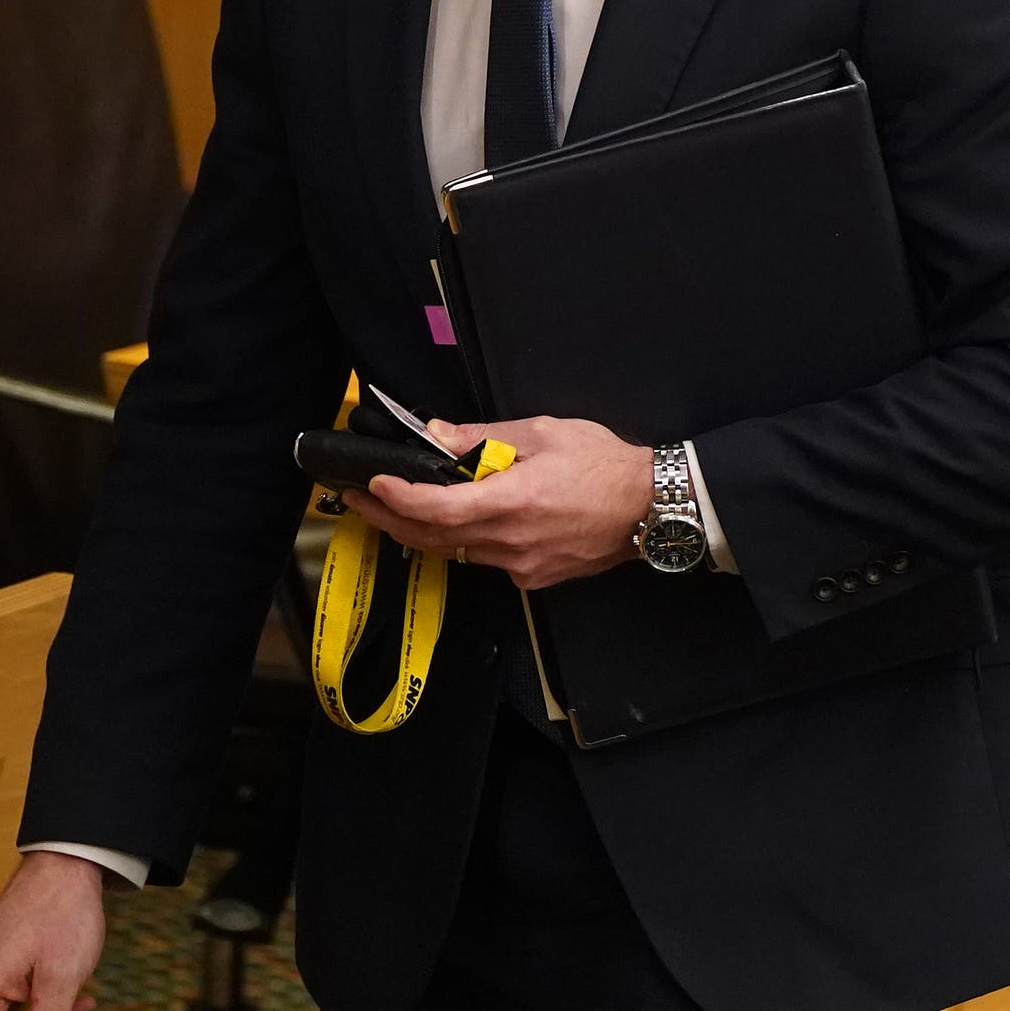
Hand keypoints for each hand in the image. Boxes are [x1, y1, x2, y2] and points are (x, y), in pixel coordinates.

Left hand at [348, 415, 651, 589]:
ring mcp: (521, 566)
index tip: (372, 483)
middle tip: (359, 499)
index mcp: (513, 501)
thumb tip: (436, 434)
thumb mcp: (544, 432)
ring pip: (454, 553)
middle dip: (389, 518)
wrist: (649, 507)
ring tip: (391, 510)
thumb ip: (485, 438)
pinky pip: (483, 561)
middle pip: (433, 539)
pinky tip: (451, 525)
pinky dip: (459, 543)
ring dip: (418, 533)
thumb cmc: (603, 463)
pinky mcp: (532, 578)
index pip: (437, 509)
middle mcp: (511, 542)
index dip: (398, 499)